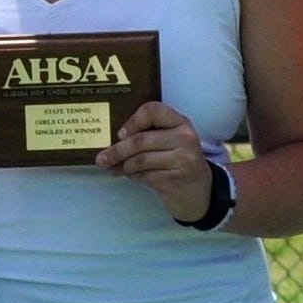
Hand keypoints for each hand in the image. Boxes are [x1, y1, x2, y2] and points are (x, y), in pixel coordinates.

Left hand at [101, 102, 221, 221]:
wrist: (201, 192)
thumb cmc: (179, 163)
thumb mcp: (171, 142)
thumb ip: (150, 135)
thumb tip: (113, 141)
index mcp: (181, 123)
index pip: (153, 110)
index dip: (133, 121)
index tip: (120, 134)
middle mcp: (185, 138)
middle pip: (141, 140)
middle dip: (117, 150)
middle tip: (101, 159)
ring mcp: (182, 159)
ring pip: (141, 160)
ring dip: (122, 166)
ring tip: (112, 169)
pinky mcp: (175, 179)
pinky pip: (145, 175)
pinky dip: (133, 176)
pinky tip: (129, 176)